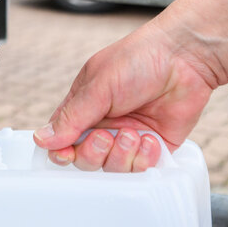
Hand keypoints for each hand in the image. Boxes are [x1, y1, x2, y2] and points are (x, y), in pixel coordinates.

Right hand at [33, 24, 214, 171]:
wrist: (186, 57)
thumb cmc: (140, 59)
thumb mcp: (99, 86)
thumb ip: (72, 117)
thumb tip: (41, 139)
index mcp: (85, 106)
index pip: (62, 139)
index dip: (62, 152)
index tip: (66, 154)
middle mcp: (105, 124)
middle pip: (85, 159)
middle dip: (94, 153)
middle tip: (105, 135)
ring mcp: (129, 136)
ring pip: (113, 168)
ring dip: (122, 154)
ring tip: (135, 133)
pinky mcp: (154, 146)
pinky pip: (142, 169)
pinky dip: (145, 157)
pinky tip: (151, 138)